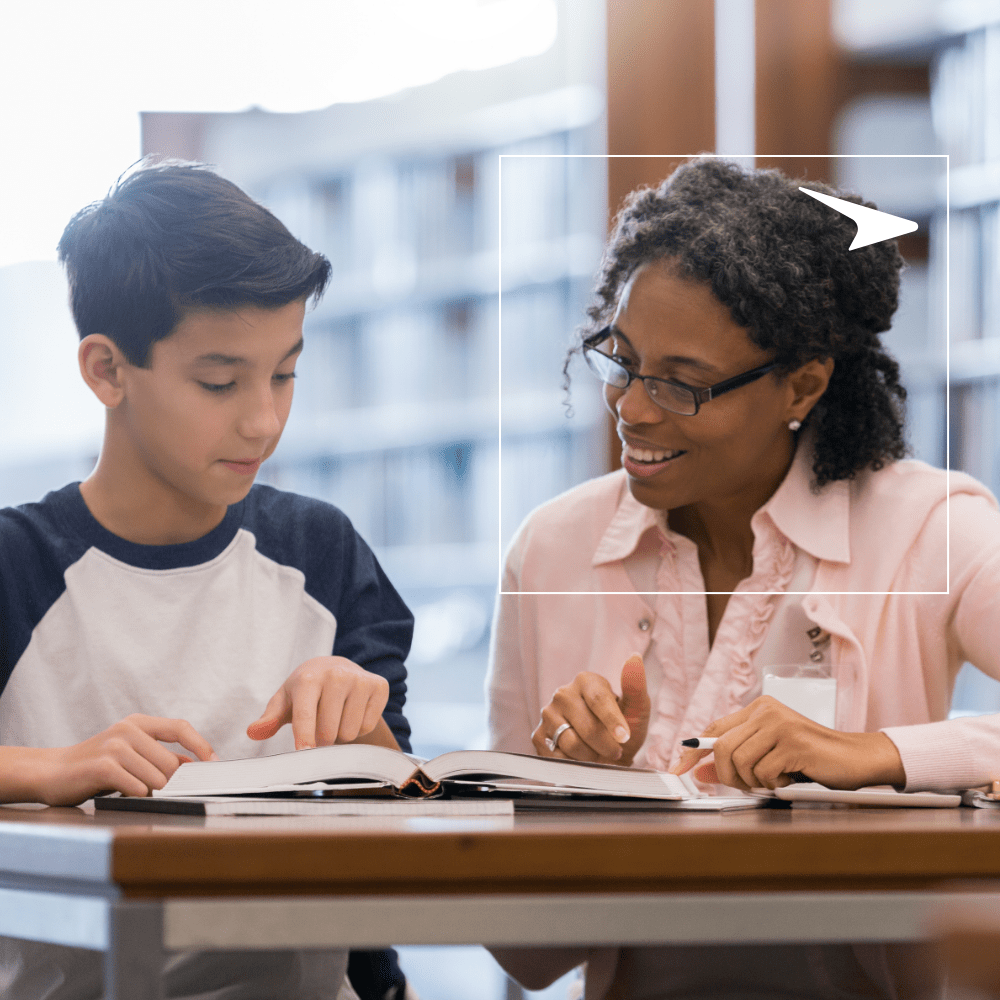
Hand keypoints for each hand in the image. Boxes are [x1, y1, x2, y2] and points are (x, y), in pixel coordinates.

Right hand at [34, 715, 216, 805]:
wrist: (51, 772)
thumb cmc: (95, 766)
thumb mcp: (130, 752)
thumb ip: (159, 755)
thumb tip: (194, 765)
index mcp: (138, 723)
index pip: (180, 728)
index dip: (200, 745)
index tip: (213, 762)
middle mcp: (128, 729)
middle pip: (171, 763)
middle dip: (167, 783)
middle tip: (149, 789)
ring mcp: (115, 746)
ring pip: (157, 779)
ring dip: (148, 792)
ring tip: (128, 789)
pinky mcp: (104, 766)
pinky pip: (137, 788)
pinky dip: (134, 796)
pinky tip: (119, 793)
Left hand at [247, 655, 388, 749]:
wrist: (337, 668)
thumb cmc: (306, 690)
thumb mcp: (285, 700)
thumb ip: (269, 718)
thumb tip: (253, 732)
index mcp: (309, 677)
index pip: (306, 716)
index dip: (304, 739)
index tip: (305, 754)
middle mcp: (336, 674)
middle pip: (328, 731)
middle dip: (322, 739)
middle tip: (320, 725)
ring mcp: (360, 679)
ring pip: (349, 732)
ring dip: (341, 734)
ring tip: (337, 716)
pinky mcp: (379, 685)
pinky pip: (367, 726)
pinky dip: (359, 727)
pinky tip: (353, 711)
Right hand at [531, 654, 649, 764]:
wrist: (606, 754)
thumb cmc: (623, 729)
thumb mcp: (636, 709)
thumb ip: (635, 686)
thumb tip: (634, 658)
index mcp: (586, 681)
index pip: (598, 700)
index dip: (613, 721)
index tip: (624, 738)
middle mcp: (563, 694)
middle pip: (587, 726)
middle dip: (606, 746)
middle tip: (615, 752)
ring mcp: (548, 714)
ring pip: (571, 744)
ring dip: (591, 757)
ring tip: (598, 754)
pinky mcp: (538, 736)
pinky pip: (557, 757)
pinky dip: (574, 764)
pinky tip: (581, 758)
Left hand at [671, 695, 905, 790]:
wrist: (857, 758)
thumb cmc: (813, 759)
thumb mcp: (769, 758)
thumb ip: (736, 762)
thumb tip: (700, 771)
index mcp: (758, 710)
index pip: (714, 729)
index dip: (694, 752)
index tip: (678, 769)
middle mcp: (766, 711)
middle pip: (722, 748)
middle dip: (728, 776)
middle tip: (749, 785)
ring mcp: (779, 724)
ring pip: (739, 761)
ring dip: (753, 781)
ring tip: (775, 779)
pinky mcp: (793, 742)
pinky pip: (763, 772)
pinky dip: (773, 783)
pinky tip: (790, 778)